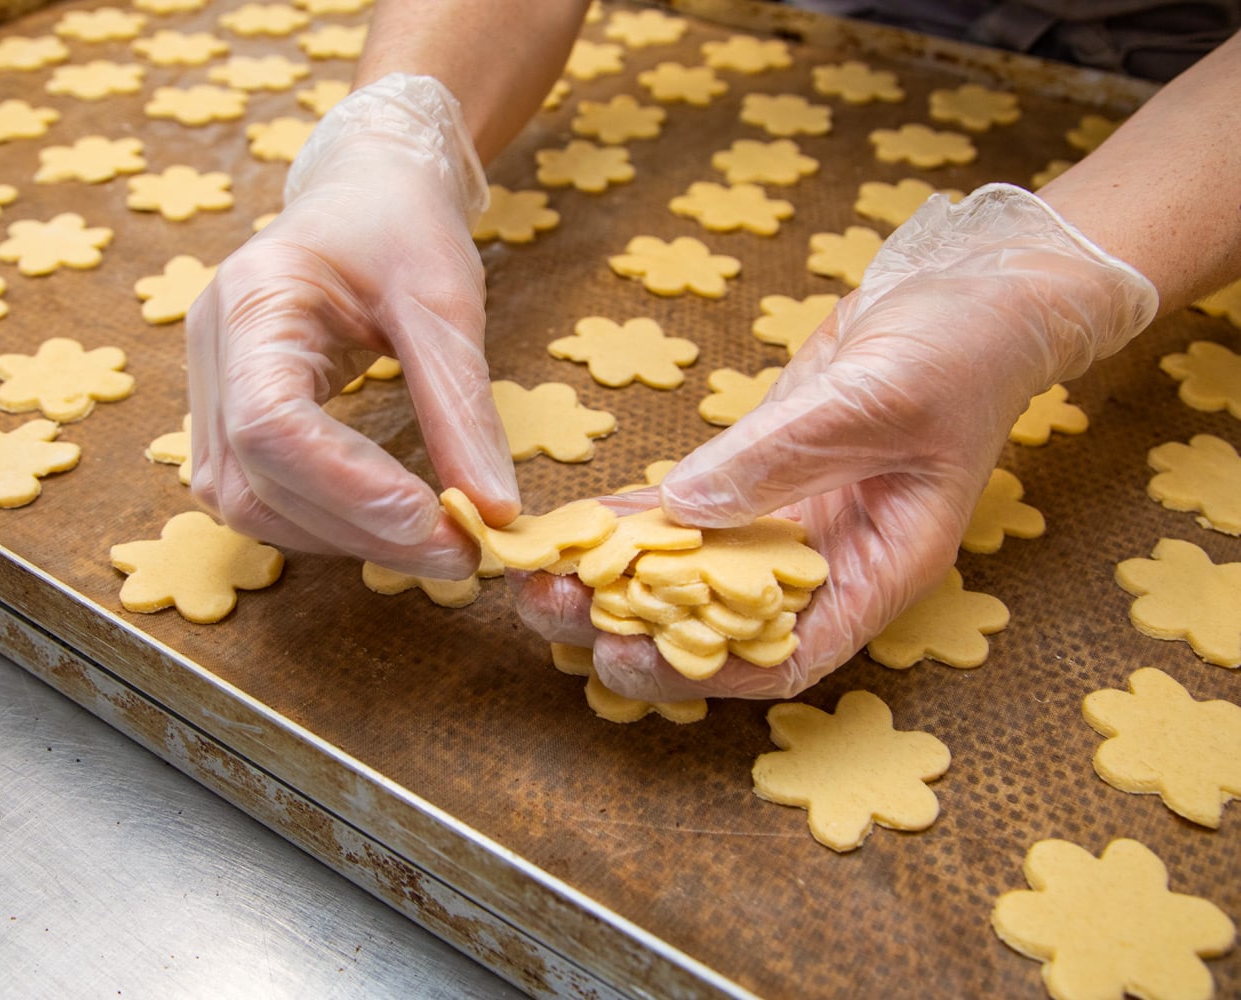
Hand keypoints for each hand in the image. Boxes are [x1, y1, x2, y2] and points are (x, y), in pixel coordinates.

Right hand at [187, 74, 518, 579]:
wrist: (364, 190)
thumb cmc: (400, 225)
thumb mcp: (445, 302)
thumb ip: (461, 409)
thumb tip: (494, 510)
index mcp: (253, 299)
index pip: (270, 424)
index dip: (347, 489)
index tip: (436, 522)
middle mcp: (210, 349)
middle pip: (255, 482)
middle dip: (359, 530)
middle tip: (458, 554)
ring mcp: (209, 388)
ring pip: (248, 505)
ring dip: (341, 539)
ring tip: (433, 544)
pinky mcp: (227, 417)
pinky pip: (258, 496)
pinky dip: (324, 523)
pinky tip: (385, 522)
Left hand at [513, 184, 1157, 700]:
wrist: (974, 295)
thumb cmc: (959, 350)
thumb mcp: (876, 399)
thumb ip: (780, 456)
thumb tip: (683, 508)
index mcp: (879, 569)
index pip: (787, 656)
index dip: (703, 672)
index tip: (621, 661)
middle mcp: (828, 561)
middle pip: (721, 625)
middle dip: (631, 626)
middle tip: (545, 609)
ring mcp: (788, 523)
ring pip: (691, 574)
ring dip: (614, 578)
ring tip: (534, 573)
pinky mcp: (758, 477)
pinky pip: (685, 513)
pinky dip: (631, 521)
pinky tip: (573, 522)